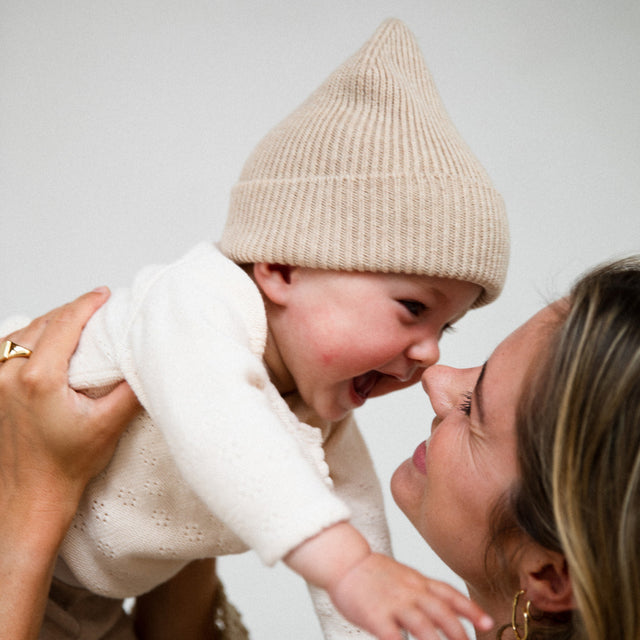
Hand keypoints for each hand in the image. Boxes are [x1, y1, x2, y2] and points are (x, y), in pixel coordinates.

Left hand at [0, 288, 139, 639]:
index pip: (65, 323)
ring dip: (51, 322)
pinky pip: (9, 347)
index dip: (88, 303)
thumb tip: (147, 357)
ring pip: (23, 332)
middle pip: (44, 323)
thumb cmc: (66, 466)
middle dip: (73, 310)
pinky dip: (31, 337)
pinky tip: (47, 341)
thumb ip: (131, 388)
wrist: (32, 495)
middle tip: (99, 306)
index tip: (105, 294)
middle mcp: (9, 375)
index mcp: (38, 379)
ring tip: (77, 321)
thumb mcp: (109, 424)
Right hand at [329, 553, 492, 639]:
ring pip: (422, 625)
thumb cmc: (373, 574)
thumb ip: (423, 593)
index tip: (488, 622)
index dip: (470, 608)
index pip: (449, 594)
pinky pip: (392, 636)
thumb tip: (447, 612)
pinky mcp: (374, 616)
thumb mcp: (404, 577)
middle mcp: (410, 591)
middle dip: (459, 632)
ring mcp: (393, 603)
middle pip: (441, 612)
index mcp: (417, 582)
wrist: (343, 561)